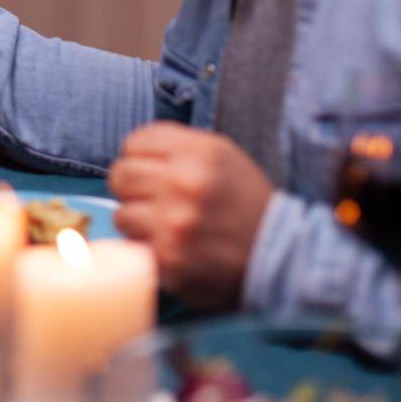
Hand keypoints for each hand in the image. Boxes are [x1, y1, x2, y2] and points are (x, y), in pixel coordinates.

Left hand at [107, 122, 273, 311]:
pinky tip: (169, 245)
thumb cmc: (244, 204)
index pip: (136, 141)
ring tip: (164, 225)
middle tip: (150, 198)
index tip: (149, 168)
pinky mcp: (168, 260)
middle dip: (132, 186)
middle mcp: (185, 184)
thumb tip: (131, 151)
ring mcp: (174, 224)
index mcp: (200, 153)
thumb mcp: (223, 157)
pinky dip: (145, 246)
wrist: (279, 257)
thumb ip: (177, 147)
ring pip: (122, 213)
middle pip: (121, 174)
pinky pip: (132, 246)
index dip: (138, 156)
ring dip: (138, 220)